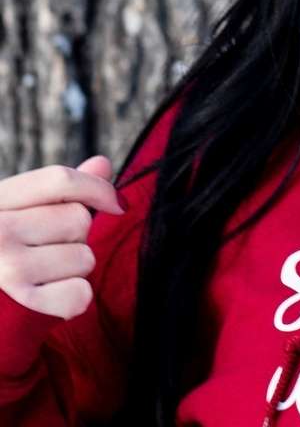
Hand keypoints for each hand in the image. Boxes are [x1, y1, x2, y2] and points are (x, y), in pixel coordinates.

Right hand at [0, 155, 125, 319]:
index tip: (117, 205)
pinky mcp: (19, 306)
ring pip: (84, 258)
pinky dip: (71, 301)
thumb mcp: (13, 216)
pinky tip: (46, 302)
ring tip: (39, 280)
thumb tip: (103, 163)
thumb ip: (57, 192)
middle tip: (43, 255)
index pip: (59, 179)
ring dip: (72, 271)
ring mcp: (7, 268)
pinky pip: (79, 295)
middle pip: (78, 219)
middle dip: (73, 239)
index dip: (98, 188)